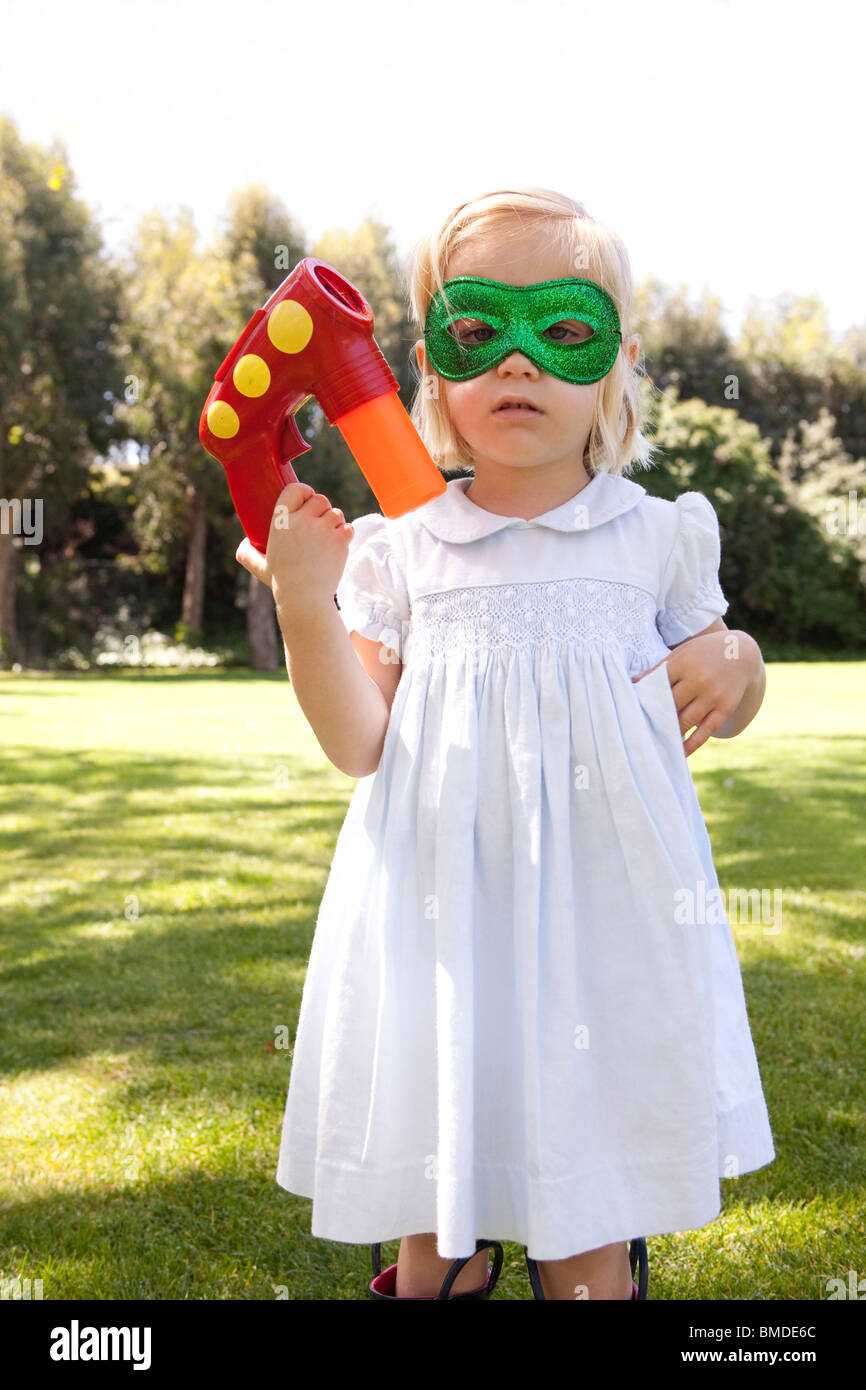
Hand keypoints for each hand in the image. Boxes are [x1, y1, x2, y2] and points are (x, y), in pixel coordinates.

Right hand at [235, 482, 353, 615]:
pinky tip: (337, 546)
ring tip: (328, 538)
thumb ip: (248, 554)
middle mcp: (302, 522)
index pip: (295, 489)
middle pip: (321, 499)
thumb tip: (243, 546)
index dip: (305, 491)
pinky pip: (347, 527)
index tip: (308, 499)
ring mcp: (322, 530)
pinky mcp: (339, 541)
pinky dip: (345, 535)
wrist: (304, 599)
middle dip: (323, 510)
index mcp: (281, 521)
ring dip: (335, 523)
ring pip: (336, 513)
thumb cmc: (282, 582)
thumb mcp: (260, 566)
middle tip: (320, 524)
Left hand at [631, 630, 758, 755]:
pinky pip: (706, 730)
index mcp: (684, 663)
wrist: (742, 654)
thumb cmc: (704, 653)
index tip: (631, 711)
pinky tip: (680, 753)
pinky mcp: (724, 708)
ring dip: (670, 733)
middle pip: (670, 705)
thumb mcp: (682, 653)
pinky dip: (692, 744)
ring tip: (656, 743)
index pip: (658, 684)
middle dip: (655, 718)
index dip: (644, 698)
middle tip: (639, 731)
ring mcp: (713, 696)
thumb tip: (633, 683)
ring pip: (686, 720)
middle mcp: (699, 680)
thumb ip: (659, 668)